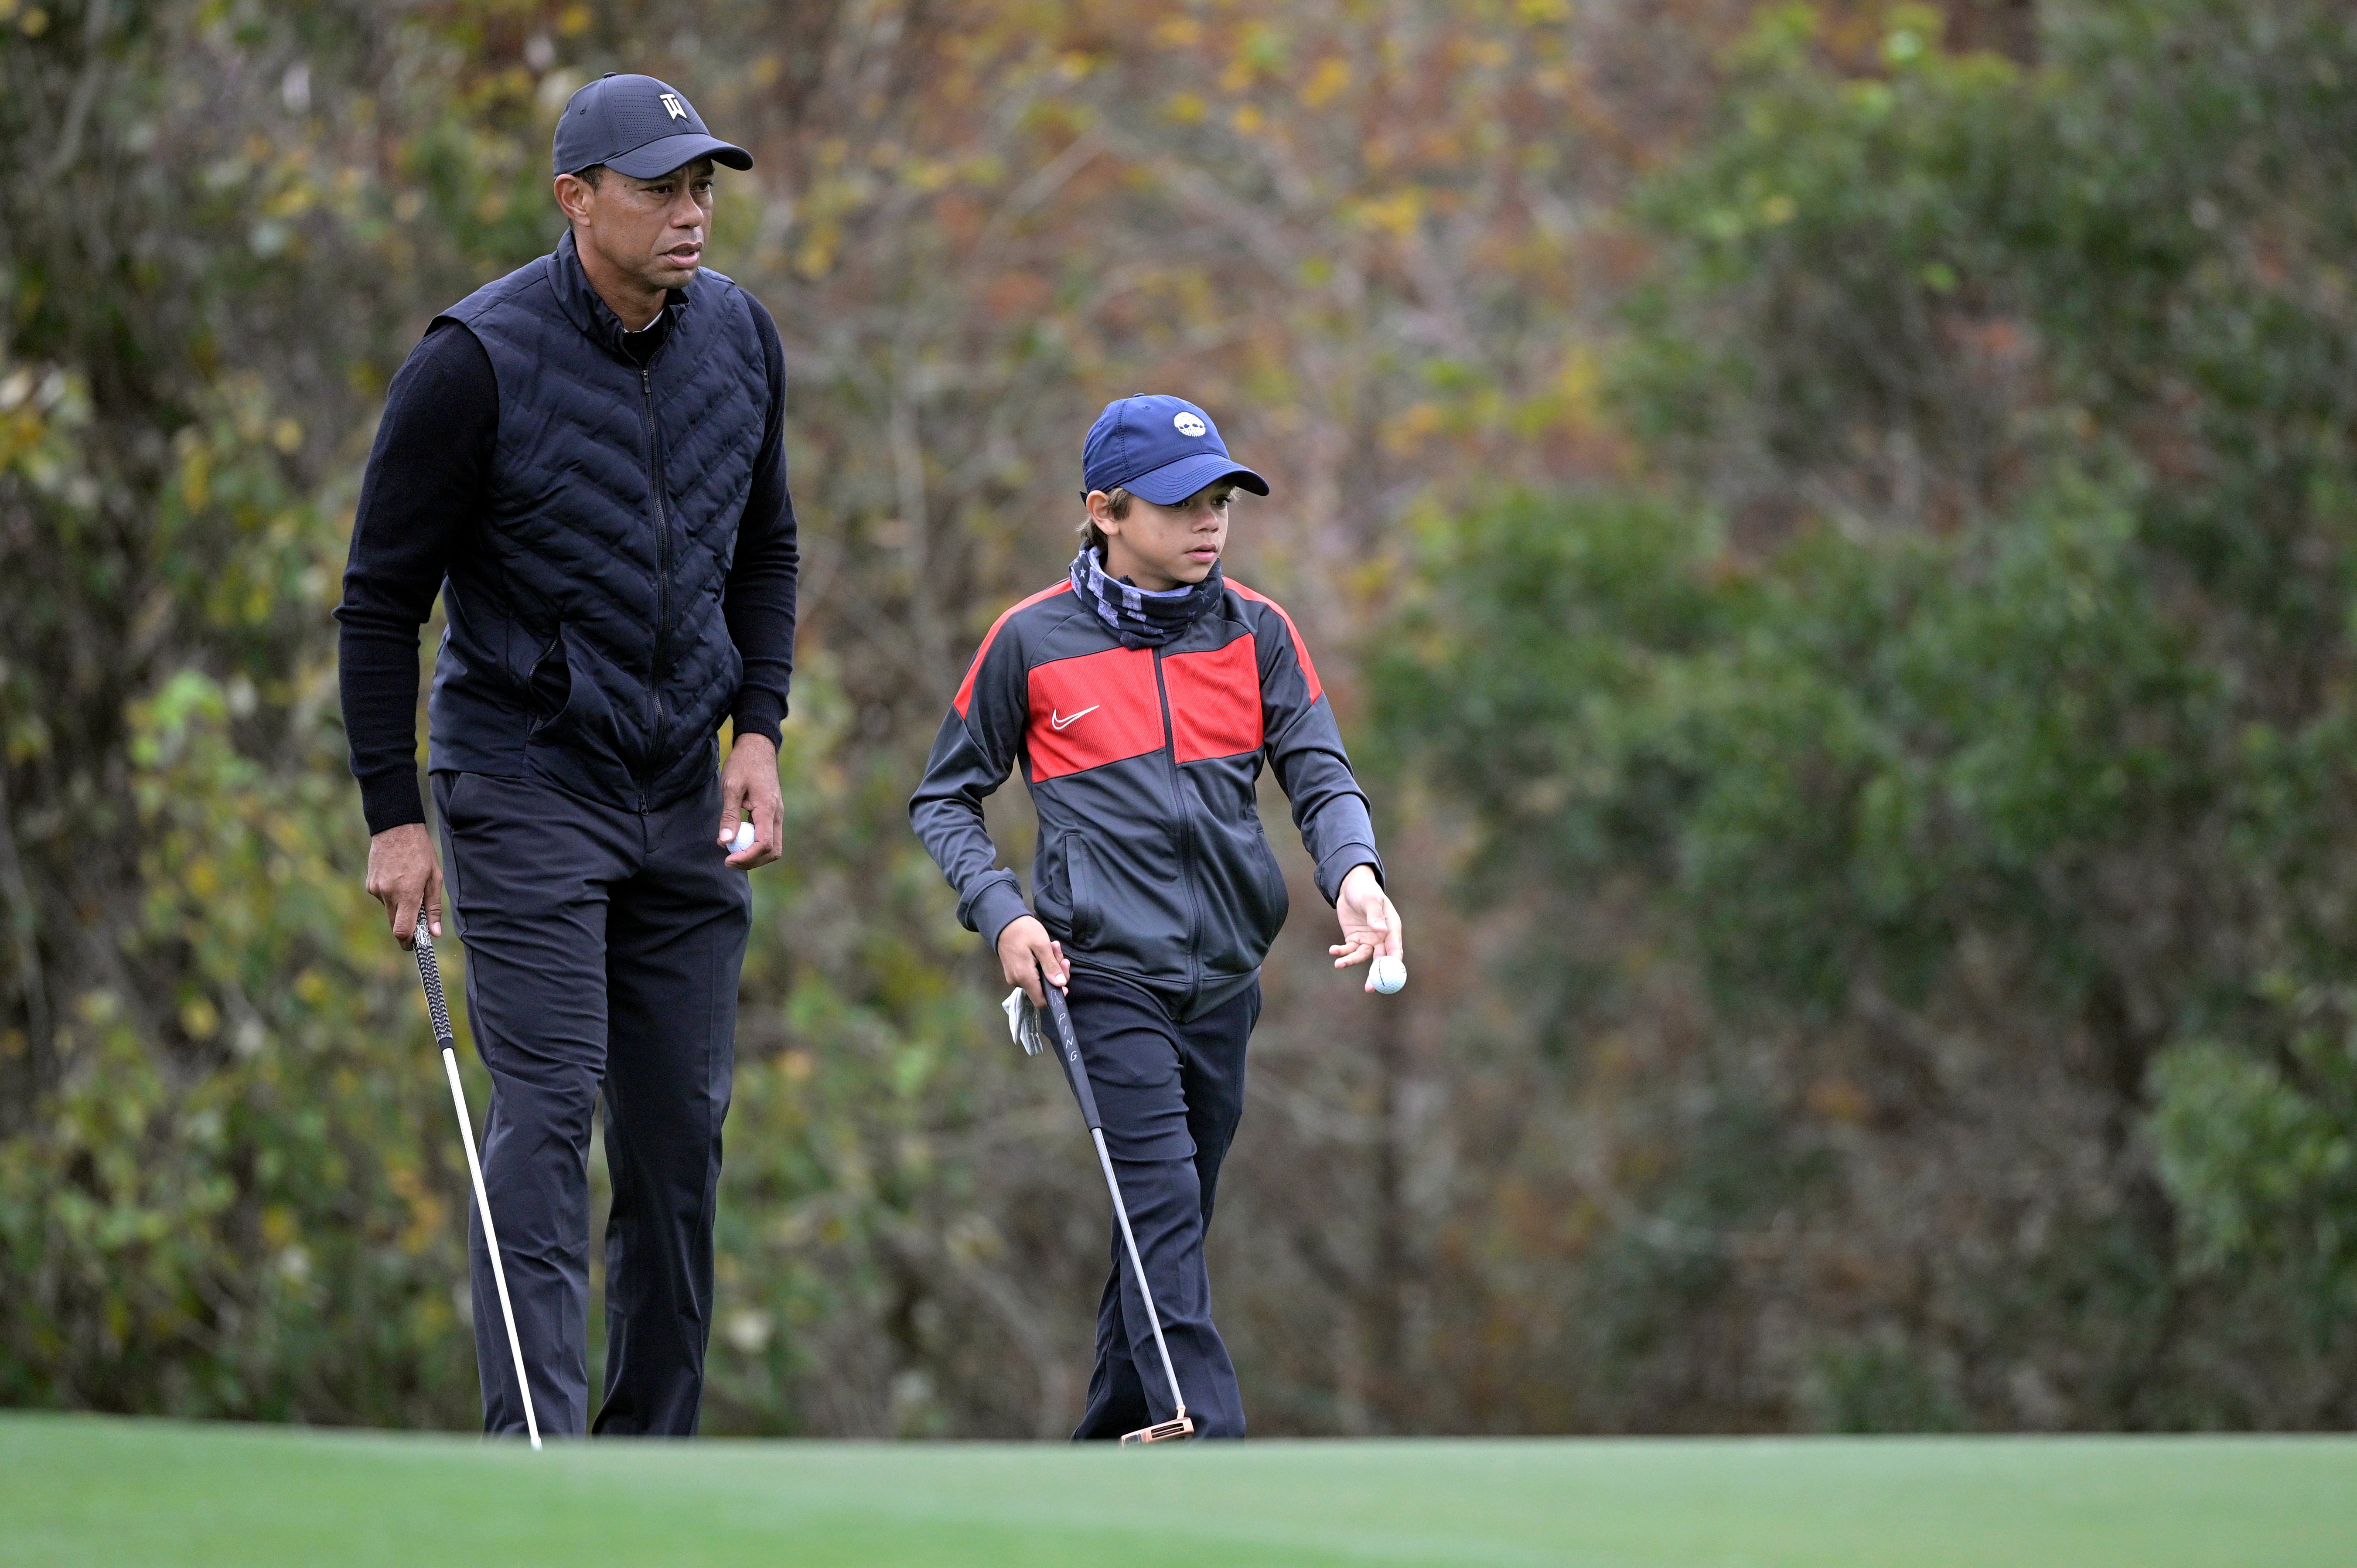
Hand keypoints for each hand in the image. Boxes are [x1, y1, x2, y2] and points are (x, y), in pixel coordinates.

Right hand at [366, 822, 443, 949]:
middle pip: (394, 924)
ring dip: (400, 907)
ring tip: (410, 884)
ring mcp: (376, 889)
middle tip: (419, 918)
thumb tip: (435, 933)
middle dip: (406, 927)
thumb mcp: (434, 877)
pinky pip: (382, 898)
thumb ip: (433, 907)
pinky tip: (398, 877)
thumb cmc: (420, 851)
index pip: (402, 930)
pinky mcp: (369, 884)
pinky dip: (392, 895)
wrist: (395, 828)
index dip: (408, 942)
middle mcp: (388, 894)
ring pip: (389, 910)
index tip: (415, 945)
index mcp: (407, 894)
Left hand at [718, 731, 782, 868]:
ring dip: (754, 855)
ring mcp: (776, 814)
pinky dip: (755, 844)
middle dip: (752, 861)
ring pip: (773, 846)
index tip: (728, 859)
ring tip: (732, 851)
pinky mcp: (772, 813)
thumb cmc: (743, 763)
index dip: (747, 857)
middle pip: (773, 851)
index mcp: (768, 809)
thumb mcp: (731, 787)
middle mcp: (776, 815)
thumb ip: (729, 815)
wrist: (758, 747)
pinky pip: (768, 836)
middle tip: (729, 861)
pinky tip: (737, 839)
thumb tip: (725, 842)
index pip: (764, 845)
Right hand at [996, 915, 1066, 1006]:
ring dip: (1050, 965)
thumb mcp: (1042, 945)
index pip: (1041, 1001)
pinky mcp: (1016, 971)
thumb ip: (1051, 966)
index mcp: (1024, 977)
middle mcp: (1017, 981)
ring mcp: (1015, 977)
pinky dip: (1042, 964)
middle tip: (1058, 953)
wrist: (1004, 921)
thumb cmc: (1023, 930)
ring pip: (1040, 979)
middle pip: (1043, 988)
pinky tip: (1045, 950)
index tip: (1063, 979)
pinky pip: (1033, 973)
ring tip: (1052, 947)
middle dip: (1055, 972)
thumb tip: (1060, 984)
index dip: (1055, 994)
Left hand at [1329, 863, 1402, 991]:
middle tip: (1370, 988)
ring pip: (1361, 957)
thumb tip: (1381, 930)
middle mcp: (1381, 938)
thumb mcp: (1370, 899)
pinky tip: (1333, 950)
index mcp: (1391, 928)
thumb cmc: (1365, 890)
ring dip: (1351, 962)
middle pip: (1380, 960)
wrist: (1350, 886)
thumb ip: (1375, 915)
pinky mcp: (1353, 940)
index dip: (1392, 964)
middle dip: (1375, 975)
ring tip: (1339, 964)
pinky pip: (1348, 950)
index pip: (1395, 950)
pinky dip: (1341, 952)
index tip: (1387, 976)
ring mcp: (1367, 940)